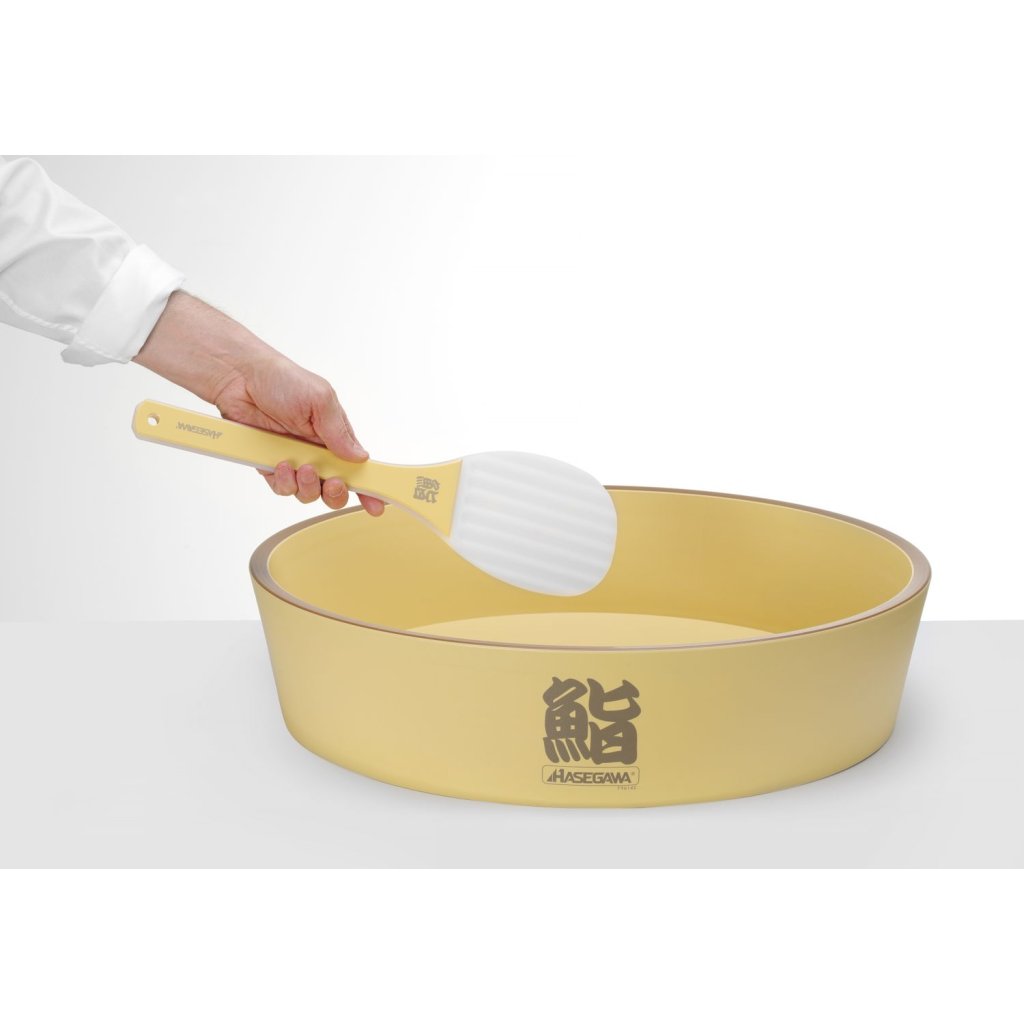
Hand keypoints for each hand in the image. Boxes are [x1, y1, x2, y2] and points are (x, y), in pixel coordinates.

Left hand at [212, 352, 384, 513]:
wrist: (240, 378)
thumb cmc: (282, 379)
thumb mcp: (321, 399)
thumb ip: (339, 432)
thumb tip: (360, 457)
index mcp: (336, 436)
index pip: (358, 467)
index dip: (369, 487)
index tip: (376, 505)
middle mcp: (318, 452)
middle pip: (335, 489)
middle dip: (335, 493)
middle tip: (331, 482)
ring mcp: (295, 460)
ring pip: (309, 493)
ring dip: (307, 486)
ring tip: (300, 467)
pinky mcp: (271, 466)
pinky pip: (282, 488)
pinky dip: (283, 482)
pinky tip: (279, 464)